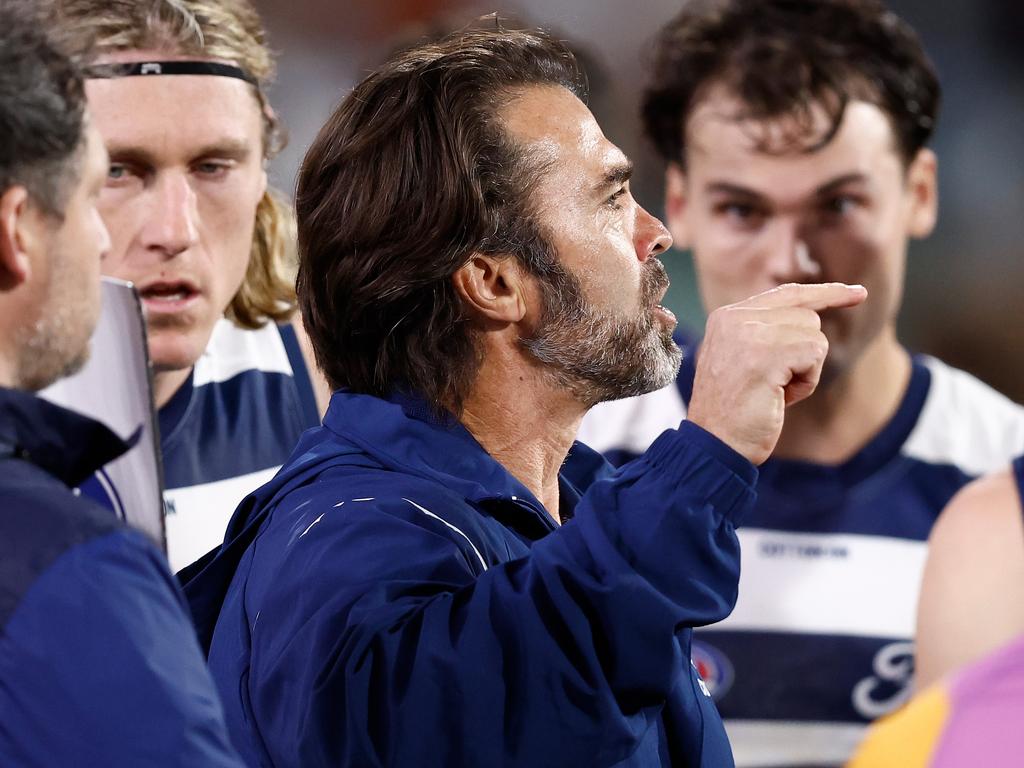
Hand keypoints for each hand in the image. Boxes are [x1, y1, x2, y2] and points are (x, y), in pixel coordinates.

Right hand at [687, 282, 867, 464]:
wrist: (714, 444)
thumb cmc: (732, 412)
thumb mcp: (742, 360)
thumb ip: (765, 333)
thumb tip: (811, 314)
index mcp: (727, 317)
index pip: (787, 294)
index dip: (826, 293)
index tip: (858, 294)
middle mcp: (735, 318)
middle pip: (807, 317)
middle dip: (804, 355)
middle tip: (773, 385)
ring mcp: (749, 333)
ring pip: (814, 335)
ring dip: (806, 370)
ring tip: (773, 391)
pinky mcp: (766, 353)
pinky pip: (815, 353)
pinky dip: (807, 382)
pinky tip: (779, 397)